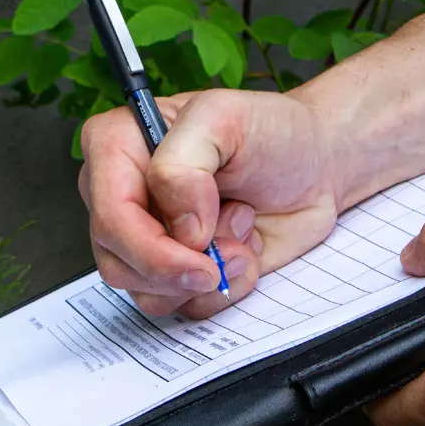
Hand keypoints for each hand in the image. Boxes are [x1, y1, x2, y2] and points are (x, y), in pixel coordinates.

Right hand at [78, 88, 341, 318]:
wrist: (314, 164)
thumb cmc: (269, 131)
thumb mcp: (225, 118)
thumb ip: (184, 164)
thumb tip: (180, 226)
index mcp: (115, 147)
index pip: (110, 215)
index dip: (152, 243)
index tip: (202, 242)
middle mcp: (122, 197)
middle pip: (120, 263)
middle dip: (184, 265)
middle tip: (233, 239)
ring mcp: (148, 238)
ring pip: (148, 294)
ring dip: (210, 275)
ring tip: (242, 231)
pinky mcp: (178, 272)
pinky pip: (184, 307)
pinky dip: (224, 288)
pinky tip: (243, 250)